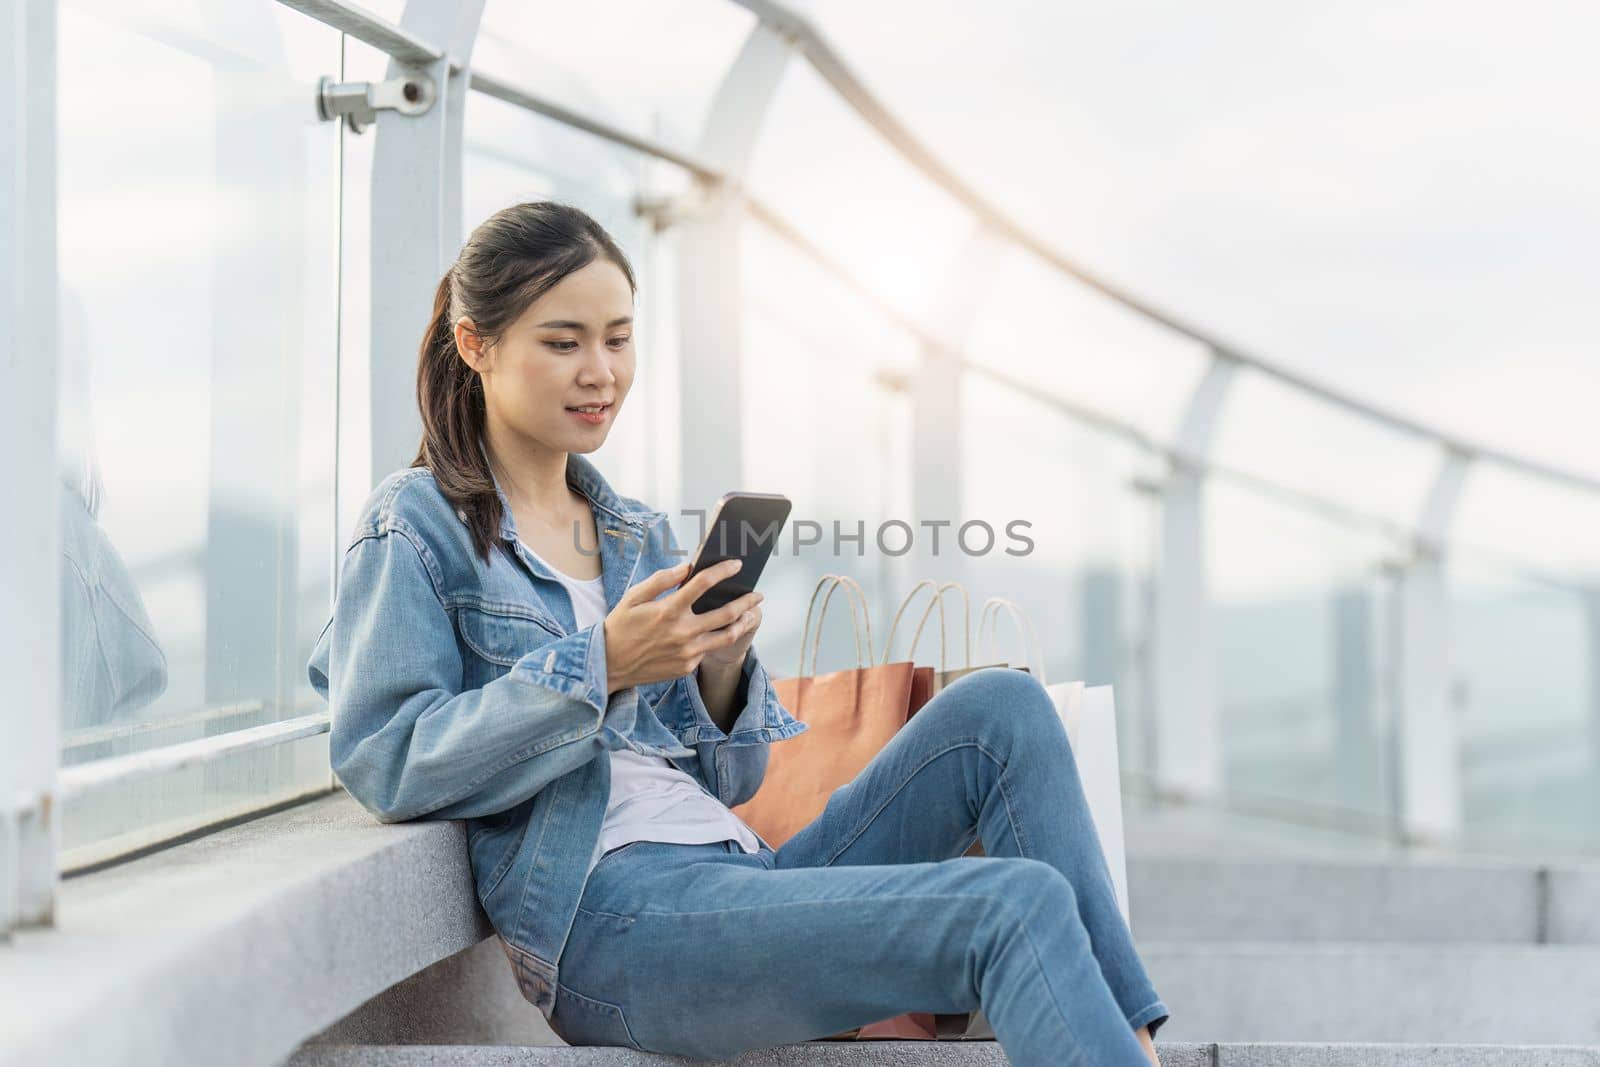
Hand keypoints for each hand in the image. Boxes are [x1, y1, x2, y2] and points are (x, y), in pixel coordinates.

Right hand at [602, 559, 764, 694]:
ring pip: (727, 637)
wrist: (609, 665)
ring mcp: (687, 653)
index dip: (723, 570)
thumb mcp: (633, 597)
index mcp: (668, 609)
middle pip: (726, 613)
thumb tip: (687, 567)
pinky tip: (721, 631)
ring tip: (752, 614)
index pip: (704, 583)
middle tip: (758, 594)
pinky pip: (707, 650)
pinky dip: (716, 638)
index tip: (736, 564)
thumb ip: (661, 579)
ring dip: (744, 623)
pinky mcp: (687, 667)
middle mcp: (682, 632)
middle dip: (747, 601)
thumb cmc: (621, 626)